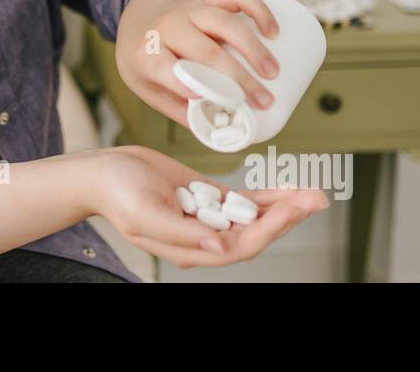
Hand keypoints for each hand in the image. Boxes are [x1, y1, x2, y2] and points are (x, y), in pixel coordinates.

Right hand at [90, 146, 329, 268]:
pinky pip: (244, 200)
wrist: (103, 172)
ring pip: (255, 216)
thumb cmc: (117, 193)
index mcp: (190, 248)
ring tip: (313, 194)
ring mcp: (209, 217)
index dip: (267, 229)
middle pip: (255, 232)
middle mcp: (204, 237)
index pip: (239, 245)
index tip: (288, 210)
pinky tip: (288, 190)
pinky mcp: (208, 197)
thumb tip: (218, 247)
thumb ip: (182, 234)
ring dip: (284, 206)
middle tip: (315, 199)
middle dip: (287, 217)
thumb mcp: (145, 213)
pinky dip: (267, 195)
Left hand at [115, 0, 282, 127]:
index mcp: (148, 53)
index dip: (184, 84)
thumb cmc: (148, 60)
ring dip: (253, 47)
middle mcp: (168, 27)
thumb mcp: (148, 87)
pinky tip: (273, 31)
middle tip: (264, 99)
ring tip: (274, 72)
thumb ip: (178, 109)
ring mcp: (190, 10)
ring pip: (225, 22)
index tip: (210, 101)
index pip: (164, 67)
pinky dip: (258, 9)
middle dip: (238, 78)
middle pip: (206, 52)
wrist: (140, 18)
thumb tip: (218, 131)